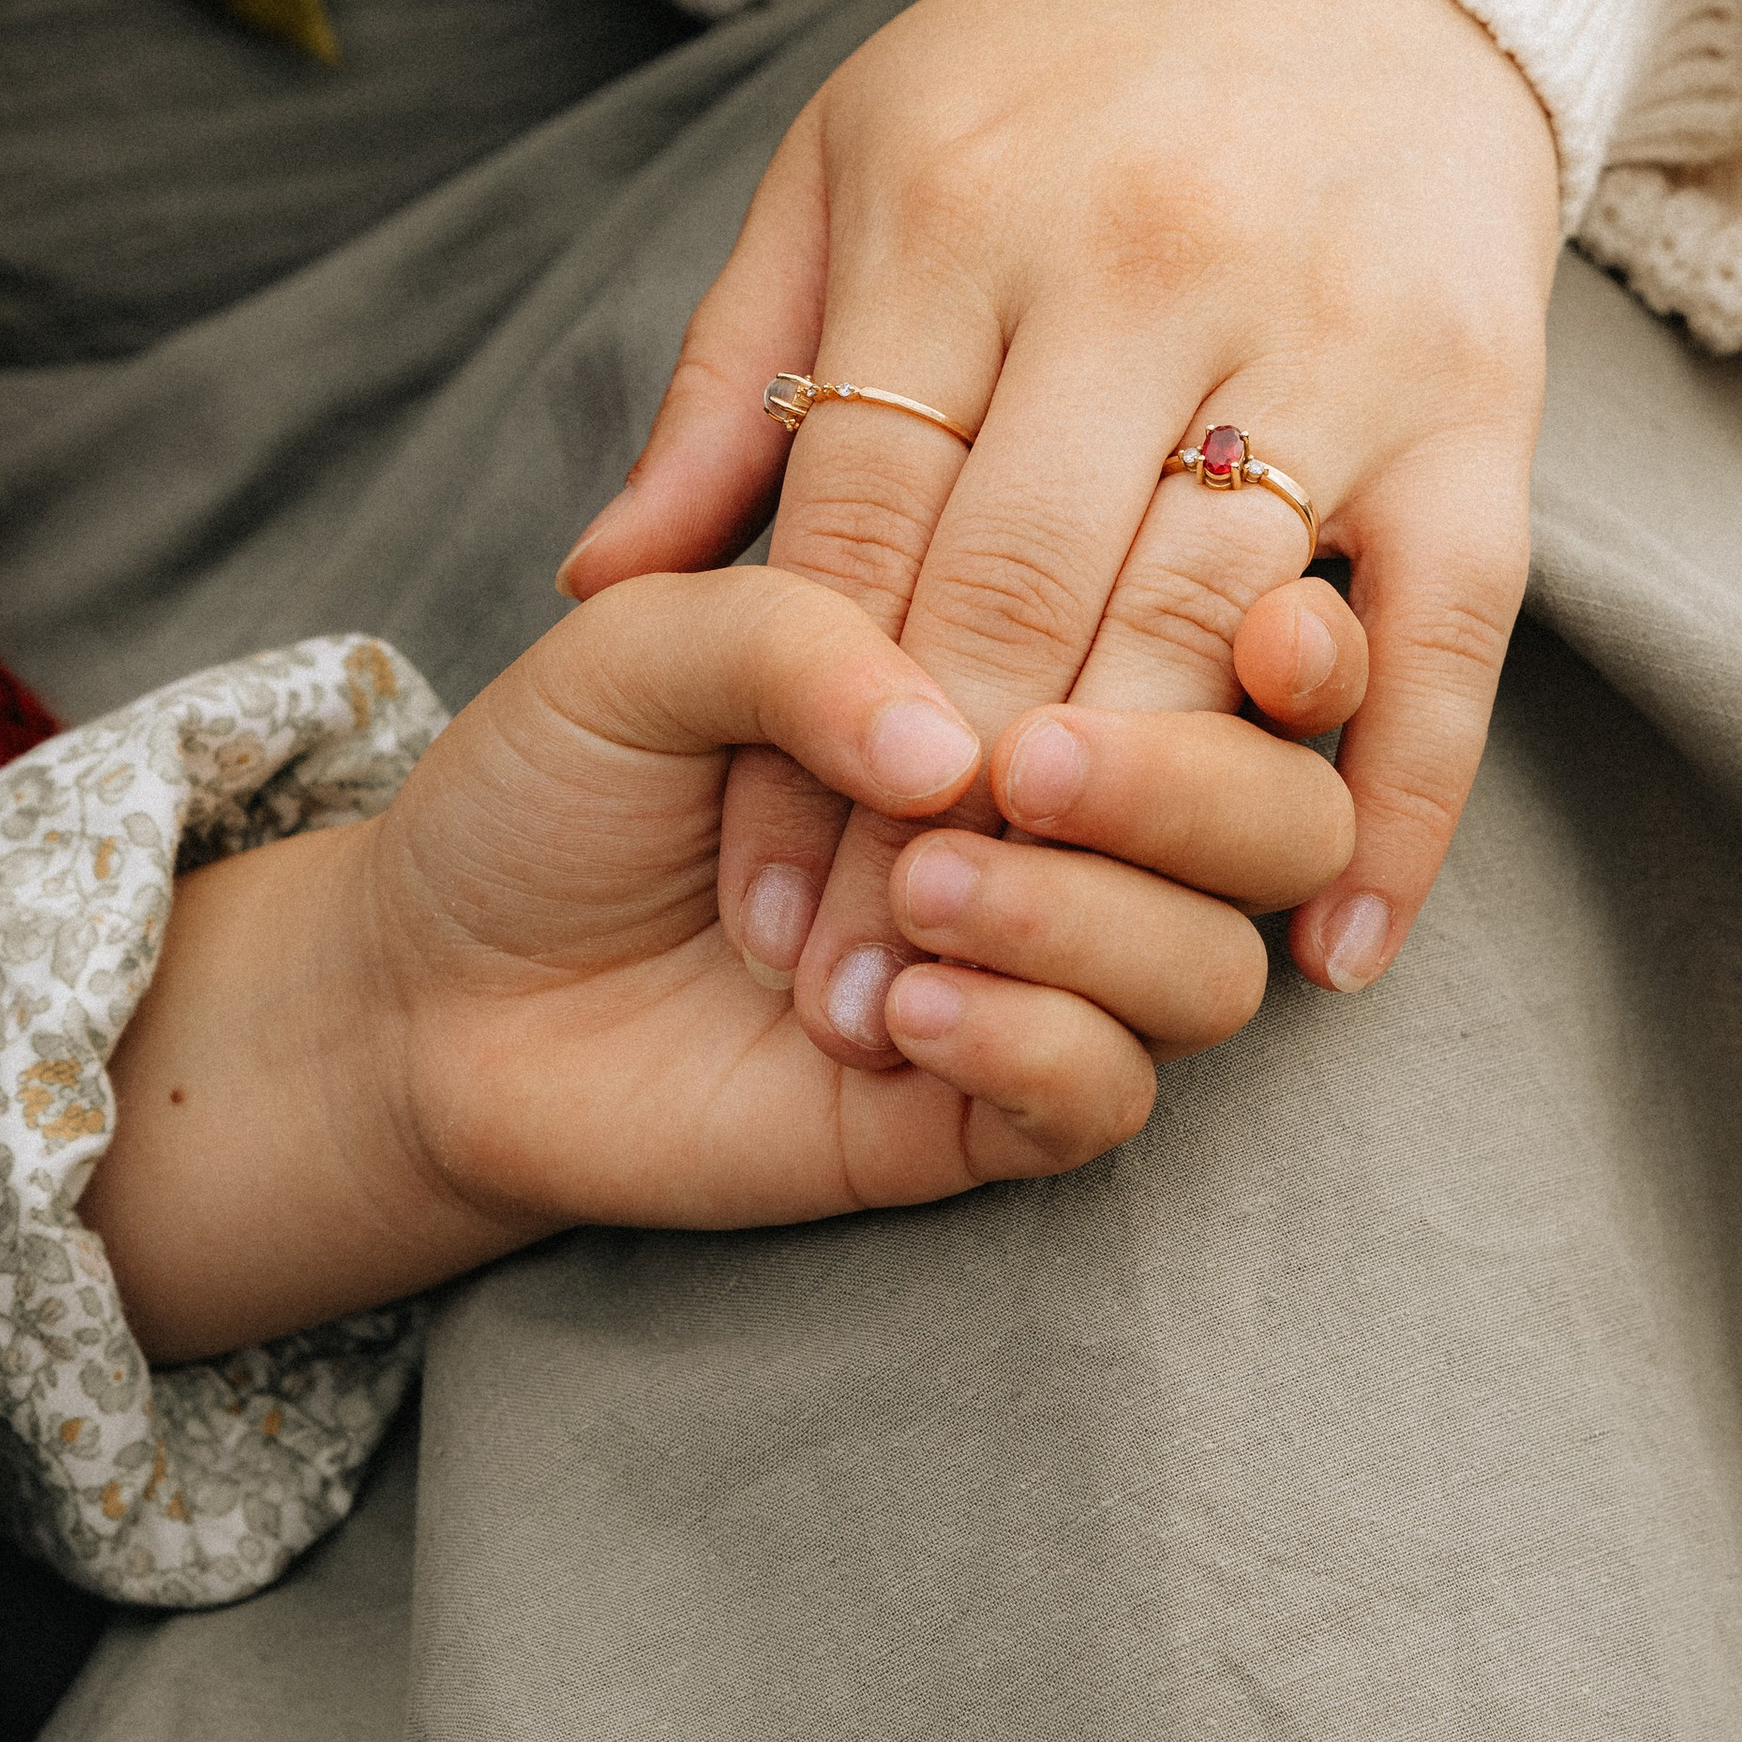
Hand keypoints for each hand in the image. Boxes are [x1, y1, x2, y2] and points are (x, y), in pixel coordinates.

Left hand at [88, 564, 1362, 1360]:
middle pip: (1287, 813)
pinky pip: (1110, 1098)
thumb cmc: (557, 778)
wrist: (436, 979)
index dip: (1305, 639)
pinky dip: (1029, 1042)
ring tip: (921, 888)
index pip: (1247, 637)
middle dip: (1195, 786)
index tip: (1267, 628)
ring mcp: (1047, 972)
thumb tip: (959, 741)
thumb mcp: (647, 644)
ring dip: (1092, 919)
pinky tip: (900, 1008)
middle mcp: (1077, 818)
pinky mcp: (989, 1112)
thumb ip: (802, 631)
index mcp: (1039, 656)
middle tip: (1031, 764)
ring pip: (1219, 964)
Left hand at [558, 0, 1560, 1058]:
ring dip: (1120, 841)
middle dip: (933, 817)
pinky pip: (1449, 641)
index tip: (760, 893)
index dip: (804, 730)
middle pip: (1020, 604)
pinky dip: (1400, 806)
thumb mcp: (841, 163)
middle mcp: (1145, 268)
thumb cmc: (1053, 72)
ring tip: (1037, 966)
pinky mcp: (1484, 397)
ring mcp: (1332, 333)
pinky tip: (1337, 943)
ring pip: (1206, 639)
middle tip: (873, 975)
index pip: (862, 530)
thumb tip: (598, 584)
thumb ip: (728, 379)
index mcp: (960, 215)